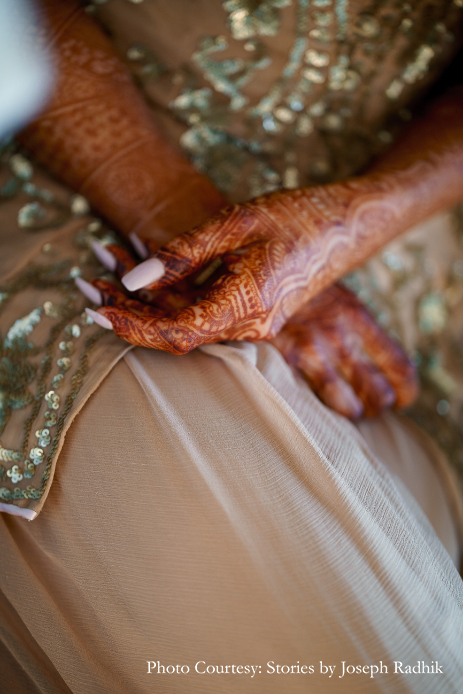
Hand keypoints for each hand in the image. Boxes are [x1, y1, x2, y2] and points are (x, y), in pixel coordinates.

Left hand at [84, 187, 362, 352]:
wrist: (347, 225)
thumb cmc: (297, 216)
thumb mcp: (236, 224)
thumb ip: (183, 254)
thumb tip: (135, 279)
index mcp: (247, 305)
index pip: (177, 332)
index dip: (133, 326)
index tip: (94, 309)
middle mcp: (249, 325)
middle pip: (175, 328)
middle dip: (127, 306)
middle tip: (86, 277)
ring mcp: (252, 321)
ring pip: (186, 317)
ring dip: (145, 294)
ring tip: (105, 255)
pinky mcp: (252, 310)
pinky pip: (204, 307)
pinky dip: (171, 288)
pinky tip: (143, 257)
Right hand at [270, 284, 417, 418]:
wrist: (251, 275)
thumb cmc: (291, 290)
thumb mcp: (330, 296)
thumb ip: (351, 324)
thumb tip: (371, 356)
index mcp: (358, 317)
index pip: (400, 366)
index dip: (405, 392)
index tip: (399, 400)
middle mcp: (343, 335)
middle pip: (380, 393)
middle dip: (374, 407)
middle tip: (364, 406)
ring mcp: (316, 349)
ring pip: (353, 407)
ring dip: (349, 413)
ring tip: (340, 410)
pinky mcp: (290, 359)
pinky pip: (317, 403)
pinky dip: (321, 413)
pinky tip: (314, 409)